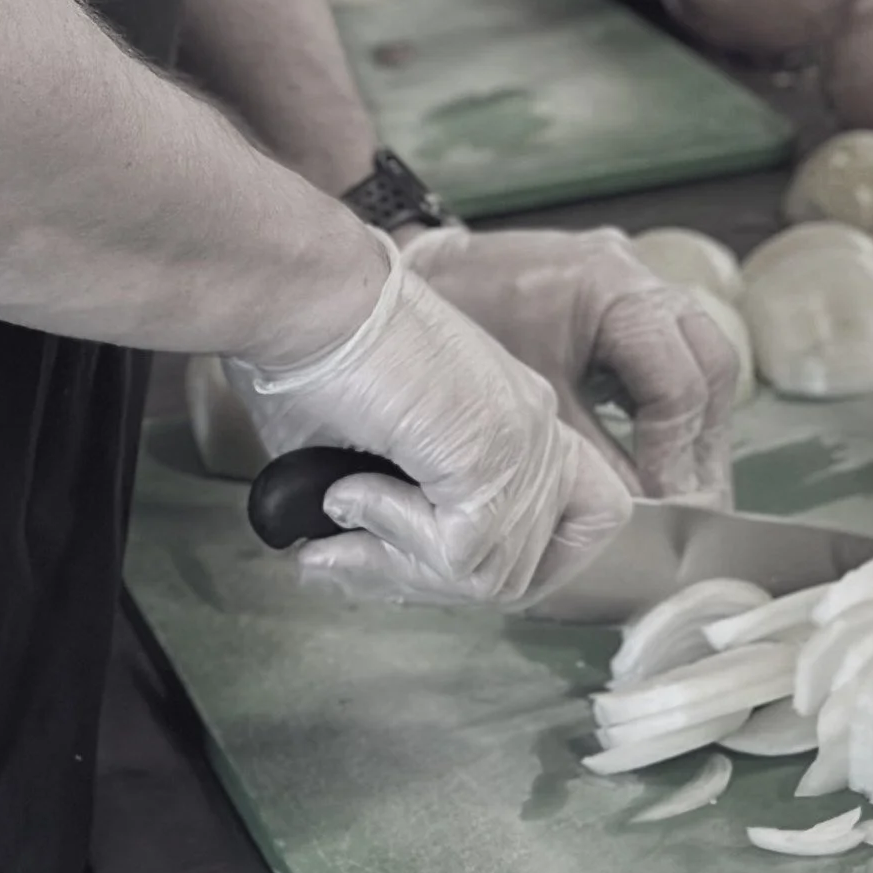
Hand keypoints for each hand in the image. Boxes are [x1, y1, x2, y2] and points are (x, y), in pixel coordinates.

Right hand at [226, 241, 631, 607]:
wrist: (306, 292)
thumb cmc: (315, 346)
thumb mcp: (366, 445)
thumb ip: (390, 509)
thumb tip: (347, 560)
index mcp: (512, 413)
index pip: (567, 528)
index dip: (497, 567)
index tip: (416, 567)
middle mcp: (532, 425)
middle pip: (525, 568)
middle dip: (426, 580)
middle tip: (346, 558)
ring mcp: (521, 440)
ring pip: (491, 575)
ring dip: (400, 561)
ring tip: (341, 512)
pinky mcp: (492, 455)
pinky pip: (459, 553)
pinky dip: (394, 537)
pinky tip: (351, 491)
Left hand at [398, 222, 736, 504]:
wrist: (406, 278)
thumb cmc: (457, 321)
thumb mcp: (522, 396)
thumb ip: (585, 455)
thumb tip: (638, 516)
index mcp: (610, 284)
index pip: (678, 378)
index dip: (676, 451)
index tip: (664, 503)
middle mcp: (634, 275)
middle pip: (711, 363)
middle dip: (704, 443)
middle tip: (693, 507)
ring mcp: (632, 282)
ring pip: (701, 359)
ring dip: (695, 430)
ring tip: (682, 494)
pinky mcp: (621, 302)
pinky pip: (671, 355)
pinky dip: (671, 408)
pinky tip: (658, 456)